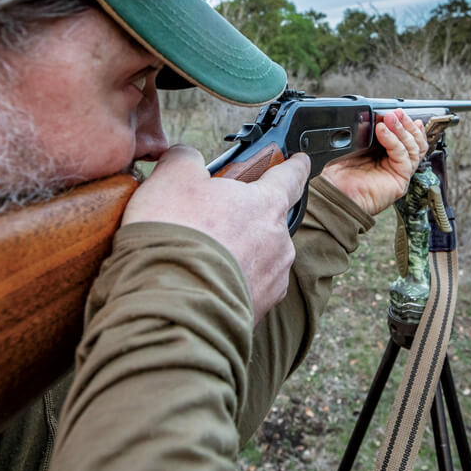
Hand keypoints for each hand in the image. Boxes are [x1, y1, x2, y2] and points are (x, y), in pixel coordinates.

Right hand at [122, 145, 310, 322]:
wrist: (171, 306)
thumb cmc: (177, 236)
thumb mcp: (172, 177)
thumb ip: (185, 159)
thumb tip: (187, 160)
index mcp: (267, 203)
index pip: (291, 176)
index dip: (294, 165)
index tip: (299, 160)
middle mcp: (279, 241)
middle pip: (268, 219)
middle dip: (245, 216)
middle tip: (210, 217)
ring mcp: (272, 279)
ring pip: (258, 256)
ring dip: (236, 252)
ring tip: (197, 254)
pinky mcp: (258, 310)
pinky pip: (246, 287)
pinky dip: (229, 281)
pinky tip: (200, 280)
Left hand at [321, 108, 428, 215]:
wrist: (332, 192)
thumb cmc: (337, 173)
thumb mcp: (352, 145)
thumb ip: (366, 131)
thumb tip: (375, 117)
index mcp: (384, 155)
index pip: (405, 138)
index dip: (405, 124)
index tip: (397, 111)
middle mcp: (393, 164)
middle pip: (414, 141)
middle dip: (406, 124)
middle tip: (396, 113)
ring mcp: (398, 172)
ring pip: (414, 148)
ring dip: (403, 130)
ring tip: (390, 119)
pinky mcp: (400, 180)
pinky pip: (404, 157)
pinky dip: (395, 141)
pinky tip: (383, 131)